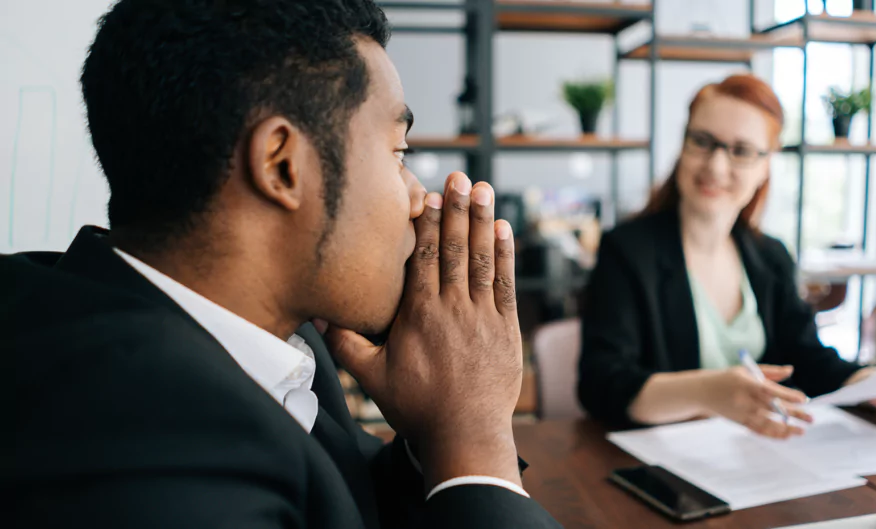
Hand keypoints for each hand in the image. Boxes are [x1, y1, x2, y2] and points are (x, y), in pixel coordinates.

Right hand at [326, 172, 522, 488]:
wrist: (466, 435)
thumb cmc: (417, 408)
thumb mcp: (372, 378)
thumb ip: (345, 343)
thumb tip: (320, 313)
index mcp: (420, 314)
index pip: (424, 257)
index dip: (428, 223)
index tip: (428, 195)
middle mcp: (453, 308)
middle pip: (454, 249)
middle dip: (457, 209)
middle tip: (458, 176)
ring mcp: (483, 316)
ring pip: (482, 259)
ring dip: (482, 221)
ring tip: (482, 188)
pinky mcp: (506, 328)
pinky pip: (505, 283)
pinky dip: (505, 255)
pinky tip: (504, 229)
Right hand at [699, 365, 811, 438]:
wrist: (703, 392)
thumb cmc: (728, 378)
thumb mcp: (746, 369)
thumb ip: (769, 371)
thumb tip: (791, 370)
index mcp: (747, 383)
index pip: (770, 390)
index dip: (787, 395)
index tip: (803, 399)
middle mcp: (745, 400)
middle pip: (773, 409)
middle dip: (794, 414)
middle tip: (811, 418)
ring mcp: (743, 413)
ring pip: (768, 423)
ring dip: (786, 428)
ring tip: (802, 431)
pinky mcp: (740, 422)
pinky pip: (759, 431)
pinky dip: (773, 434)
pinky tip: (786, 436)